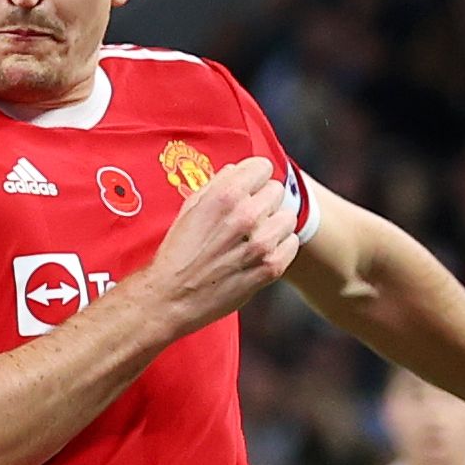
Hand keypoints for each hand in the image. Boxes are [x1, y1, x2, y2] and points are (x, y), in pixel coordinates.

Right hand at [134, 156, 306, 330]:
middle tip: (247, 217)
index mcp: (226, 195)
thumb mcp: (190, 208)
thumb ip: (217, 184)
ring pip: (288, 217)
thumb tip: (238, 171)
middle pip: (277, 191)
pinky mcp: (271, 267)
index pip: (263, 167)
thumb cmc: (177, 254)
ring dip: (274, 224)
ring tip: (254, 236)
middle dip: (262, 201)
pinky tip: (261, 253)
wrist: (171, 298)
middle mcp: (247, 215)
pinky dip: (280, 247)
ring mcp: (261, 243)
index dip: (254, 177)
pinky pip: (292, 243)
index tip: (249, 188)